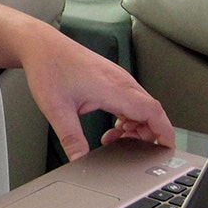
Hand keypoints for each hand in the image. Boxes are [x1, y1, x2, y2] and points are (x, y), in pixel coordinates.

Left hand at [20, 31, 173, 160]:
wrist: (41, 46)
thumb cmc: (49, 67)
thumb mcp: (57, 110)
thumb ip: (71, 139)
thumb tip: (80, 161)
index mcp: (114, 88)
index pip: (153, 112)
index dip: (164, 133)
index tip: (166, 149)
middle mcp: (120, 81)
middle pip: (151, 111)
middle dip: (147, 135)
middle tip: (129, 149)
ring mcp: (117, 77)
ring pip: (141, 106)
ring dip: (136, 126)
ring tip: (115, 139)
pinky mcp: (110, 77)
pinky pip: (131, 99)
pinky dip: (128, 116)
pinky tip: (112, 125)